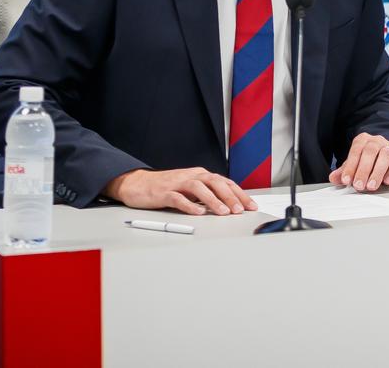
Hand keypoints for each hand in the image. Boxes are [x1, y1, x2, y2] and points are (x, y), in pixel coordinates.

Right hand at [103, 167, 254, 215]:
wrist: (138, 184)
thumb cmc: (166, 187)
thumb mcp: (190, 189)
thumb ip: (206, 195)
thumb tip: (228, 206)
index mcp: (200, 175)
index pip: (225, 182)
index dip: (239, 193)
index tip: (251, 206)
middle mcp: (192, 176)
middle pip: (215, 182)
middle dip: (230, 196)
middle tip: (240, 210)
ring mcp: (178, 183)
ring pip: (199, 188)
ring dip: (213, 200)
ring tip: (223, 212)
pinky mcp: (164, 192)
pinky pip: (178, 198)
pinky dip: (189, 205)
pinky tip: (198, 213)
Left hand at [330, 133, 388, 191]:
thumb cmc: (370, 161)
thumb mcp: (355, 165)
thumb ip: (344, 171)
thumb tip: (334, 178)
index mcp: (363, 141)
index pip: (355, 151)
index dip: (350, 166)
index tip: (346, 180)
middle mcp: (377, 141)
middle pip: (370, 152)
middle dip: (363, 170)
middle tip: (359, 185)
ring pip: (385, 155)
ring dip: (377, 172)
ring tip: (371, 186)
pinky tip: (387, 181)